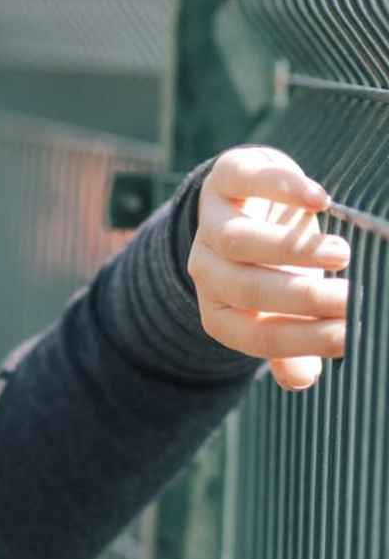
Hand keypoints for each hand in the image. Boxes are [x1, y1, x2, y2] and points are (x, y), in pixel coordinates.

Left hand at [188, 145, 349, 390]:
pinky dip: (284, 189)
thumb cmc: (271, 264)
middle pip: (247, 290)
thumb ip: (290, 342)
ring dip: (292, 249)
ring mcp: (211, 224)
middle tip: (351, 298)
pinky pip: (248, 183)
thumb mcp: (279, 306)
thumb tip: (302, 380)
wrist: (245, 197)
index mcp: (220, 312)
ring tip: (340, 255)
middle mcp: (207, 272)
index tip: (348, 336)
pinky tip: (321, 201)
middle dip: (302, 298)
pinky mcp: (226, 178)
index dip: (303, 339)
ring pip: (240, 241)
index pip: (257, 336)